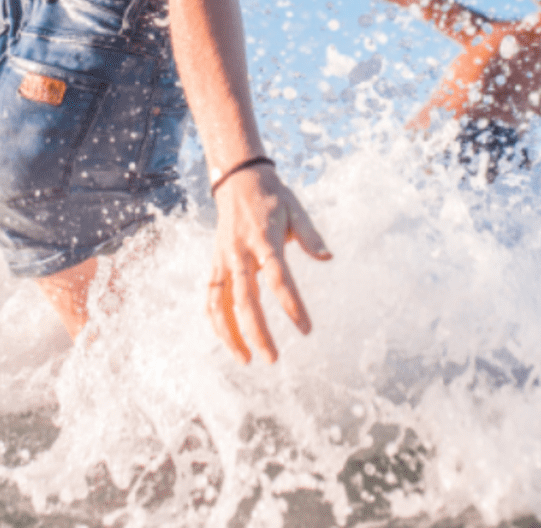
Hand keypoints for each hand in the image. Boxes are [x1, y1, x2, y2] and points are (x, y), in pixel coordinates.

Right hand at [208, 163, 331, 363]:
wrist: (238, 181)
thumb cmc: (273, 198)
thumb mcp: (296, 210)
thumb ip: (311, 236)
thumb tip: (328, 257)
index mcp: (264, 239)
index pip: (278, 277)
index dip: (292, 304)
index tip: (306, 330)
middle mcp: (240, 252)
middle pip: (246, 298)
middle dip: (257, 331)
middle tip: (272, 359)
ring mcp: (224, 260)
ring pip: (221, 303)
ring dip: (230, 333)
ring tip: (246, 360)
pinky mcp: (216, 264)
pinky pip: (212, 298)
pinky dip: (216, 321)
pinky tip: (229, 341)